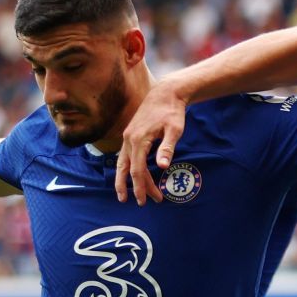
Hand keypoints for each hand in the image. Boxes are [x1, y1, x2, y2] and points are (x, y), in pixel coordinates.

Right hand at [116, 82, 188, 204]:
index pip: (137, 170)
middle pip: (127, 169)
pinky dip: (126, 168)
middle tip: (141, 203)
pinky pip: (124, 155)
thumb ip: (167, 148)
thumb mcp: (174, 130)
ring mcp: (128, 136)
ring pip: (122, 163)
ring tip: (124, 195)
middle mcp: (129, 139)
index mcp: (139, 139)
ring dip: (124, 180)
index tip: (146, 200)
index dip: (141, 187)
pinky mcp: (130, 134)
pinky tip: (129, 175)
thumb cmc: (172, 111)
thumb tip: (162, 167)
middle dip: (133, 187)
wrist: (165, 93)